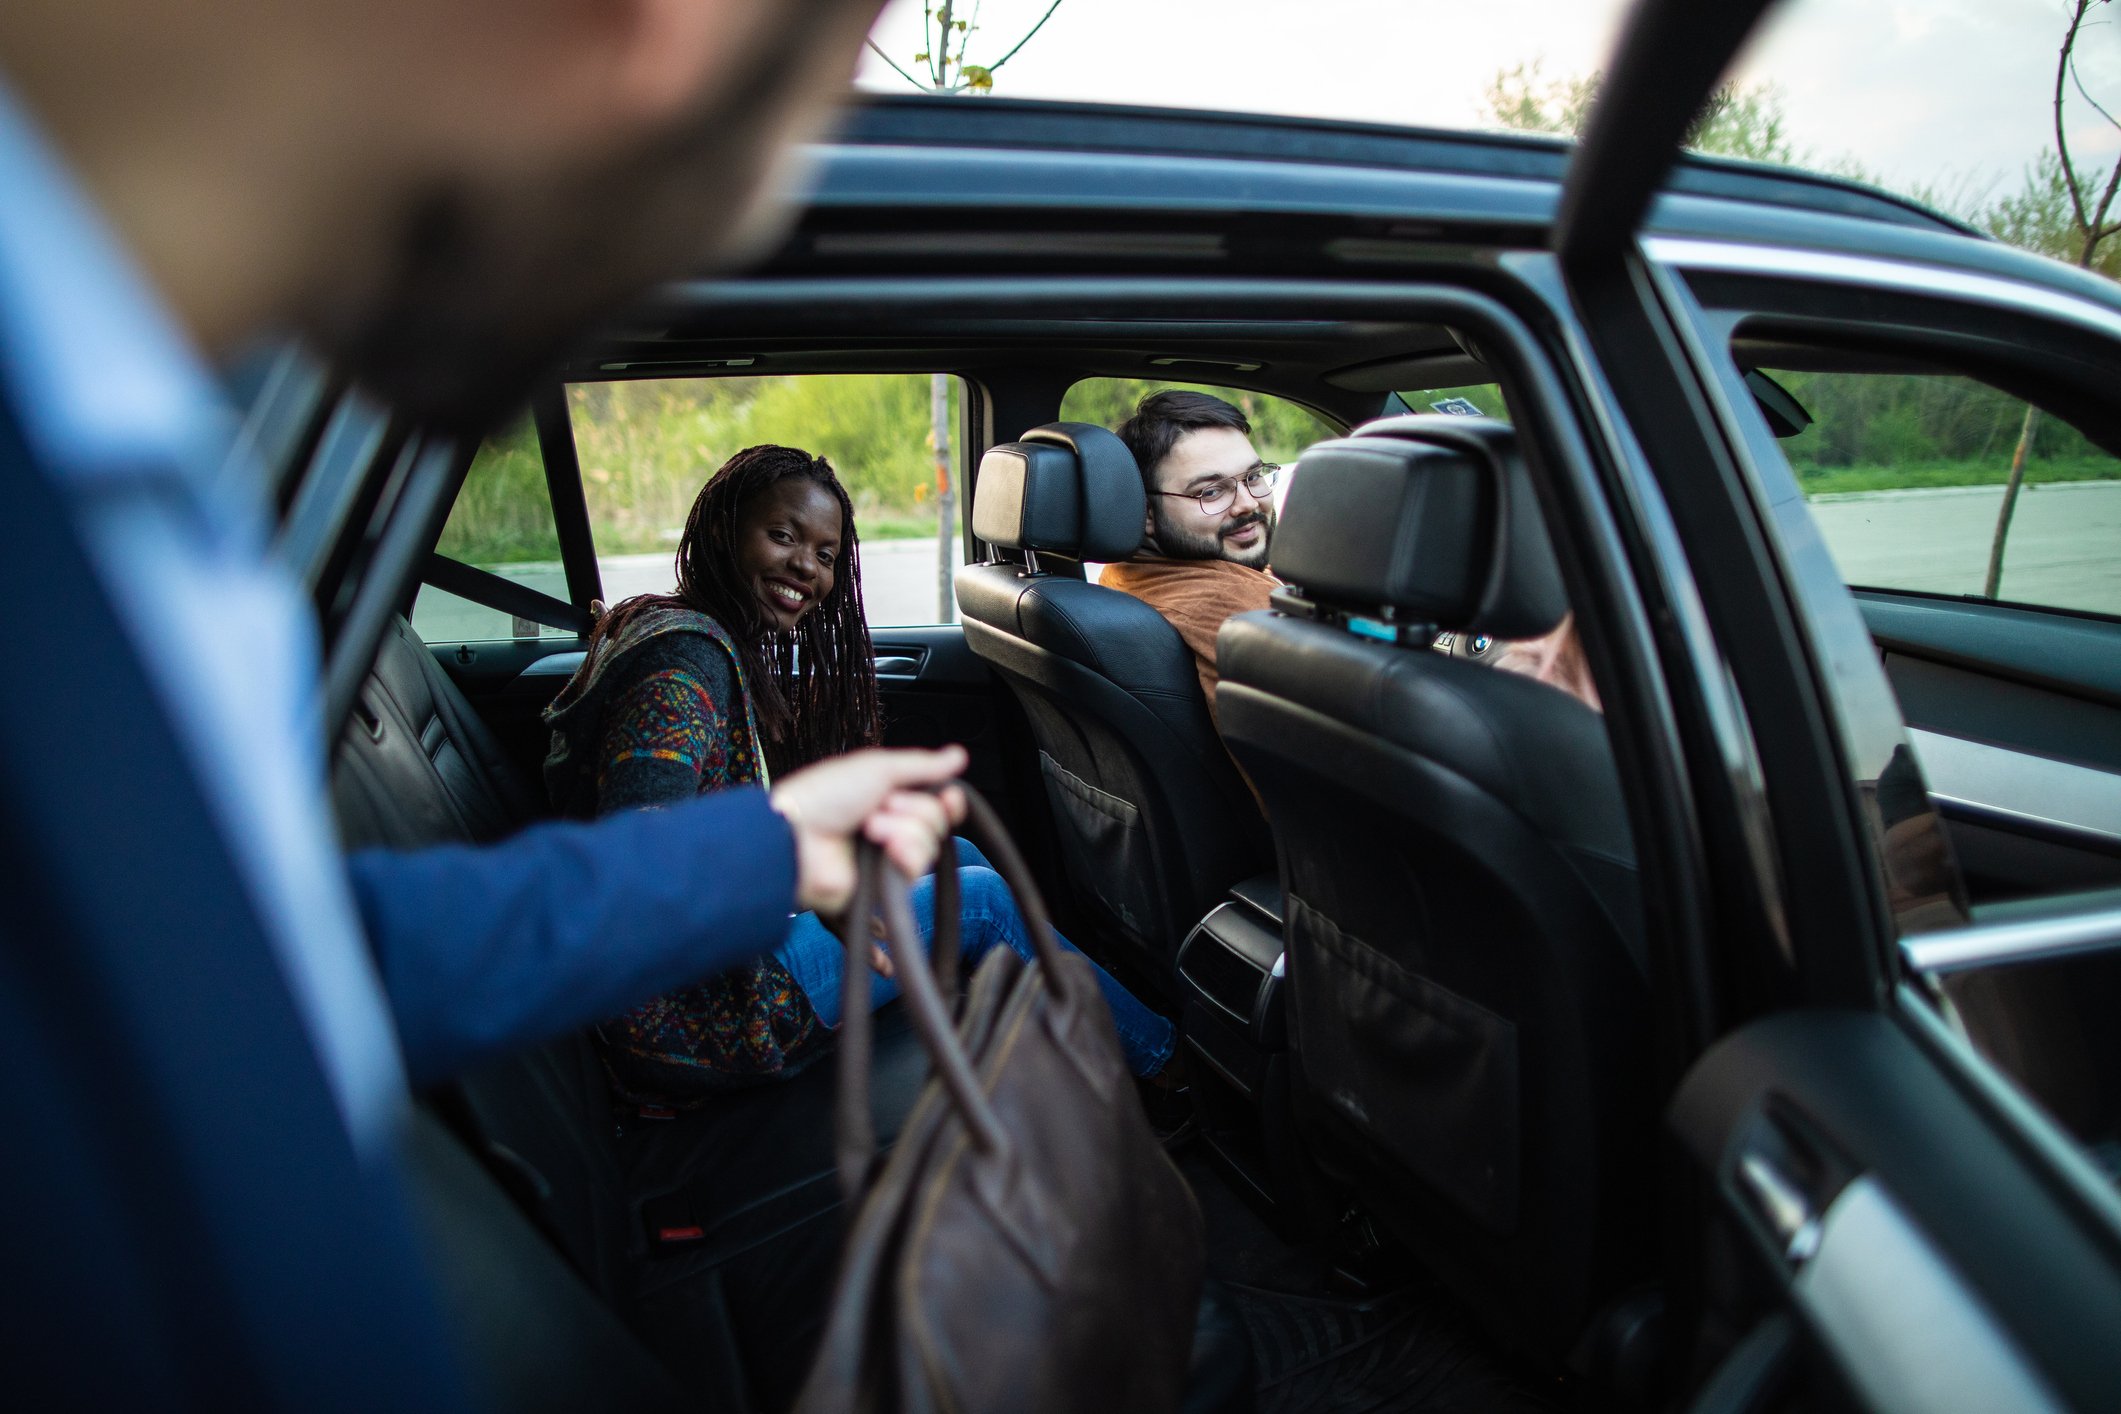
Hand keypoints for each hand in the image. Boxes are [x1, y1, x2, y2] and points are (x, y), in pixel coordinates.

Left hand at [770, 746, 967, 916]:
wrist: (797, 838)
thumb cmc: (826, 797)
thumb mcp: (878, 767)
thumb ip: (922, 765)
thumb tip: (959, 756)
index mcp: (887, 797)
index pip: (935, 802)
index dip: (947, 801)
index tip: (948, 796)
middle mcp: (890, 827)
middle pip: (936, 822)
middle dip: (913, 811)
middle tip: (880, 807)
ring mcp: (885, 858)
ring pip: (928, 847)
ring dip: (902, 832)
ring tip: (870, 831)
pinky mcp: (882, 886)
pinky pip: (914, 876)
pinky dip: (905, 858)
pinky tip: (888, 853)